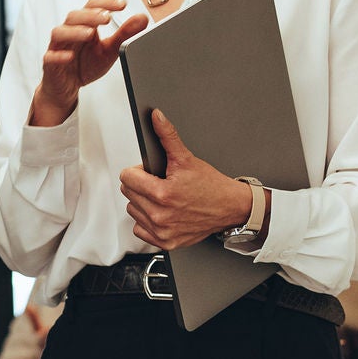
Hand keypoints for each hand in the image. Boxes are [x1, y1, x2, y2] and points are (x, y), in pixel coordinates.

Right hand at [31, 0, 147, 126]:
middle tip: (107, 18)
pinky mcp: (50, 64)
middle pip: (74, 16)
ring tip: (90, 33)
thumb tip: (142, 18)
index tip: (122, 5)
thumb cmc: (85, 65)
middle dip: (90, 15)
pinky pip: (50, 56)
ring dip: (74, 31)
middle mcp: (69, 33)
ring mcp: (58, 48)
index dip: (105, 3)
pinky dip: (59, 55)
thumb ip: (124, 34)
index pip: (91, 7)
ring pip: (59, 33)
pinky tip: (70, 56)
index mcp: (83, 26)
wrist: (66, 87)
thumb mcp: (109, 50)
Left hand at [118, 110, 254, 249]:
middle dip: (141, 185)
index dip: (138, 171)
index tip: (150, 173)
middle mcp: (161, 215)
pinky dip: (147, 221)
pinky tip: (162, 213)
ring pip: (133, 210)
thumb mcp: (187, 159)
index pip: (127, 178)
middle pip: (128, 193)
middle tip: (161, 184)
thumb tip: (156, 117)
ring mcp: (162, 231)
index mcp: (163, 194)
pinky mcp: (165, 242)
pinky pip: (140, 230)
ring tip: (163, 198)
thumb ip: (168, 136)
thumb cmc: (211, 186)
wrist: (230, 207)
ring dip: (143, 203)